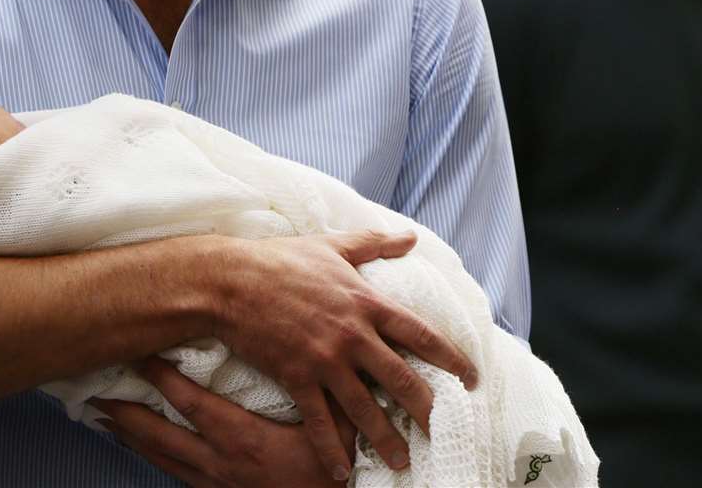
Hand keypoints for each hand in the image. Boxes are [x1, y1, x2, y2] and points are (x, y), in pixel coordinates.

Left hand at [90, 360, 354, 486]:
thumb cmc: (334, 476)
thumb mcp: (337, 432)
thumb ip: (327, 395)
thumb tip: (325, 353)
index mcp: (242, 440)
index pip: (190, 402)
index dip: (160, 377)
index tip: (138, 353)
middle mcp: (219, 463)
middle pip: (158, 434)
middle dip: (124, 411)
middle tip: (94, 392)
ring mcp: (214, 484)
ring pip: (161, 457)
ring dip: (130, 436)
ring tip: (103, 416)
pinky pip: (174, 475)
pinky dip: (151, 459)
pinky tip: (139, 450)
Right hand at [201, 229, 475, 480]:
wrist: (230, 281)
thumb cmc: (280, 260)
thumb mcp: (330, 246)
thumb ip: (374, 243)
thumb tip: (411, 237)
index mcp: (365, 303)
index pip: (422, 336)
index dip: (452, 360)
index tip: (471, 380)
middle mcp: (353, 335)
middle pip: (403, 381)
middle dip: (429, 410)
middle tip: (445, 431)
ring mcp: (326, 360)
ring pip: (367, 409)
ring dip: (388, 439)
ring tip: (403, 462)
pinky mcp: (297, 377)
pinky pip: (320, 421)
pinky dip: (332, 449)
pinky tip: (341, 470)